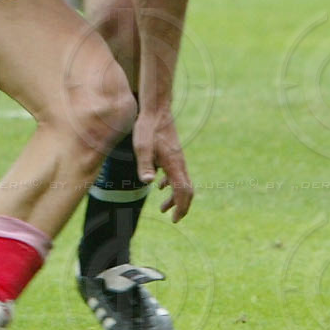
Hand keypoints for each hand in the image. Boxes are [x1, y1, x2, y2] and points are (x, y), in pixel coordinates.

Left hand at [132, 107, 192, 221]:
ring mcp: (178, 158)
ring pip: (182, 182)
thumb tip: (149, 182)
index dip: (181, 207)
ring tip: (163, 208)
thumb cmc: (147, 128)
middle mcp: (179, 163)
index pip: (183, 191)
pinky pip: (177, 174)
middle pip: (187, 190)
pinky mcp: (173, 153)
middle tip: (173, 218)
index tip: (174, 219)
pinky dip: (171, 185)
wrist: (156, 110)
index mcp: (174, 164)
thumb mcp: (142, 147)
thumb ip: (145, 164)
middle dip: (182, 206)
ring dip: (175, 197)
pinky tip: (160, 186)